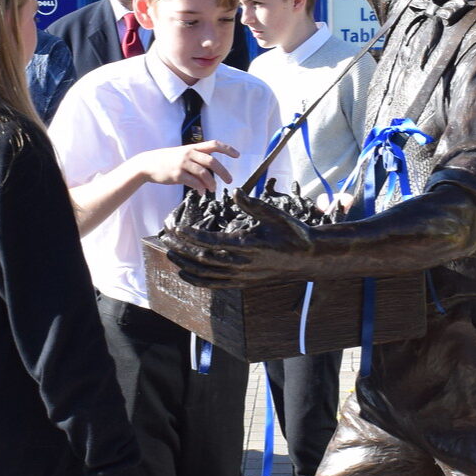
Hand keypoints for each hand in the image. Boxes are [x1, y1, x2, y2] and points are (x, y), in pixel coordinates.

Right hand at [138, 140, 239, 194]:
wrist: (148, 164)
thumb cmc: (167, 160)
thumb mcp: (182, 154)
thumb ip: (196, 160)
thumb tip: (209, 175)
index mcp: (192, 147)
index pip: (214, 144)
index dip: (227, 149)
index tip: (237, 155)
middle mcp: (189, 154)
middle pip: (212, 161)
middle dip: (223, 172)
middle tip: (230, 180)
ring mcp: (183, 164)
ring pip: (204, 173)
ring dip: (211, 183)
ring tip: (213, 189)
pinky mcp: (177, 175)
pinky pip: (193, 182)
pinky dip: (200, 188)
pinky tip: (201, 192)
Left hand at [163, 195, 317, 287]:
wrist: (309, 259)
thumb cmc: (293, 233)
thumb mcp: (275, 215)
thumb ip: (253, 204)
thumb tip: (235, 191)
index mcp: (248, 245)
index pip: (211, 242)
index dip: (191, 235)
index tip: (176, 228)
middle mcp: (242, 264)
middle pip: (202, 259)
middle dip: (181, 248)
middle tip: (165, 237)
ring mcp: (242, 277)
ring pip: (205, 274)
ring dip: (184, 264)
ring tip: (169, 253)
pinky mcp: (243, 284)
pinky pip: (214, 285)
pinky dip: (196, 280)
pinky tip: (184, 272)